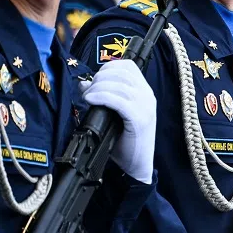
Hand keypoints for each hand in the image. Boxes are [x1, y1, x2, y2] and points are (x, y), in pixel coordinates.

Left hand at [81, 60, 156, 182]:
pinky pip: (119, 101)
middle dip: (100, 78)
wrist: (137, 166)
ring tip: (88, 97)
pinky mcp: (140, 120)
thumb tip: (84, 83)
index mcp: (145, 92)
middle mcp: (148, 96)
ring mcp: (146, 108)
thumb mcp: (113, 115)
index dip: (108, 68)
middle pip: (122, 73)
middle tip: (88, 90)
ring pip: (120, 85)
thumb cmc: (124, 142)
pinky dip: (102, 97)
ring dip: (99, 87)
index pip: (128, 66)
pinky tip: (91, 100)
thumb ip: (103, 97)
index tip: (95, 79)